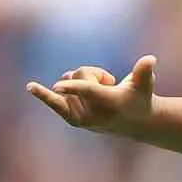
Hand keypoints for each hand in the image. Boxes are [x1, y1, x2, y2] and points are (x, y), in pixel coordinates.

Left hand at [26, 55, 157, 135]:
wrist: (135, 123)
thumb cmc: (141, 96)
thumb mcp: (145, 83)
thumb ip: (145, 71)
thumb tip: (150, 59)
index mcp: (110, 102)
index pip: (90, 91)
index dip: (75, 86)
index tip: (57, 85)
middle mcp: (93, 113)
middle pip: (80, 75)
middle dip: (92, 73)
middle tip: (109, 84)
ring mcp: (81, 117)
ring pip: (69, 82)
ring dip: (82, 82)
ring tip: (99, 94)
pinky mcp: (73, 119)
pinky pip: (55, 103)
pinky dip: (43, 95)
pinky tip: (31, 87)